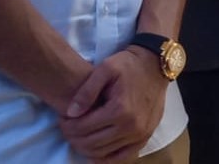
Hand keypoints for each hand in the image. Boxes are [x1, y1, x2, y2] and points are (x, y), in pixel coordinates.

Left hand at [59, 48, 166, 162]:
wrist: (156, 65)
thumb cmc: (130, 64)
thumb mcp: (105, 68)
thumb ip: (86, 91)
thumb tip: (70, 113)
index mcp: (119, 109)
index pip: (83, 128)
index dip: (67, 125)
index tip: (62, 118)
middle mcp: (131, 126)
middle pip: (91, 143)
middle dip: (73, 138)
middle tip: (67, 127)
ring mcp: (140, 134)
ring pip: (103, 153)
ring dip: (86, 148)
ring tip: (79, 135)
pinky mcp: (146, 137)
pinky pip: (122, 157)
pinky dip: (106, 158)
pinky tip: (95, 152)